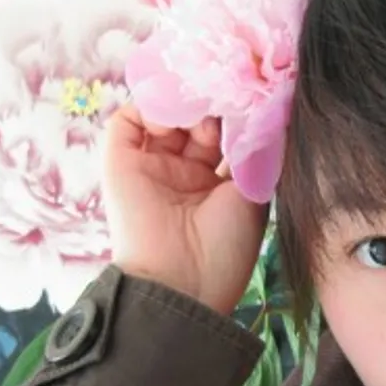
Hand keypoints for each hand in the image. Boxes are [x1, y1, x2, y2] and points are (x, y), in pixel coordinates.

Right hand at [103, 103, 268, 314]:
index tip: (252, 104)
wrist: (183, 281)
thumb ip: (256, 155)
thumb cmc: (226, 247)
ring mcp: (152, 167)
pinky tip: (174, 116)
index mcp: (218, 187)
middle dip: (213, 108)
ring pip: (164, 116)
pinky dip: (148, 108)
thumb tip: (266, 116)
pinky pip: (126, 121)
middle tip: (228, 104)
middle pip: (196, 122)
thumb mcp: (254, 197)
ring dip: (185, 107)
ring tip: (203, 118)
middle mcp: (184, 174)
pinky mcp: (120, 162)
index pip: (225, 137)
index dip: (236, 118)